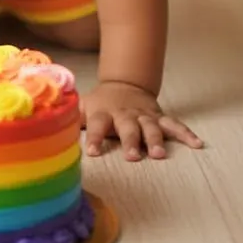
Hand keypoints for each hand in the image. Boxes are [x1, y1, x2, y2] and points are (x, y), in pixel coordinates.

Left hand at [80, 82, 203, 160]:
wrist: (124, 85)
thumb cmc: (101, 105)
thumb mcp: (83, 108)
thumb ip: (69, 118)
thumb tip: (45, 126)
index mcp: (104, 113)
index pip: (96, 124)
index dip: (94, 137)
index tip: (91, 152)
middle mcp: (125, 114)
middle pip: (127, 127)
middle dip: (130, 141)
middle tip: (132, 157)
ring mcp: (144, 115)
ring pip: (151, 127)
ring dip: (155, 139)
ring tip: (158, 155)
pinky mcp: (159, 117)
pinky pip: (175, 125)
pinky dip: (186, 134)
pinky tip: (197, 144)